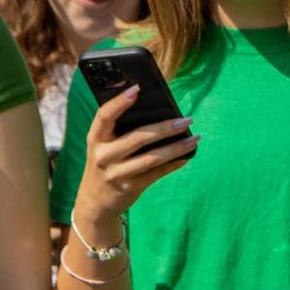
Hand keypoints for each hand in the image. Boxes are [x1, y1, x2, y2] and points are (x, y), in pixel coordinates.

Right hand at [71, 85, 195, 222]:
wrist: (95, 201)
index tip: (137, 88)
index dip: (119, 102)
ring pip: (151, 158)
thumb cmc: (105, 163)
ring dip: (176, 147)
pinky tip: (187, 156)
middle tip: (187, 120)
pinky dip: (173, 164)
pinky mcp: (130, 187)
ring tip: (194, 138)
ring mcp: (116, 173)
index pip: (104, 116)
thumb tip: (158, 112)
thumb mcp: (103, 146)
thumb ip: (119, 130)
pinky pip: (156, 173)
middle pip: (138, 137)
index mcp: (96, 138)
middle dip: (165, 128)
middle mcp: (103, 155)